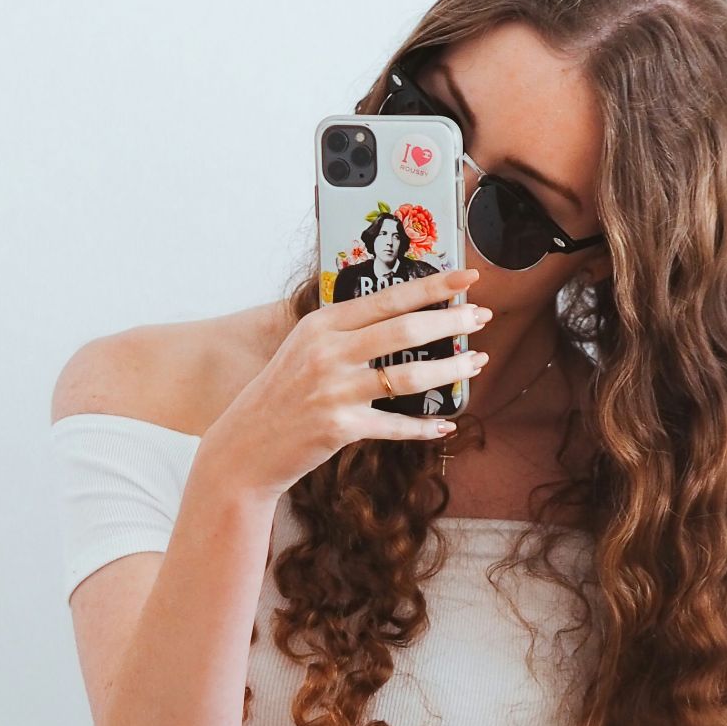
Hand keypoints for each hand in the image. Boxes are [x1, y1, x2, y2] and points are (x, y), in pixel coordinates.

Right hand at [211, 268, 491, 498]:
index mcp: (321, 324)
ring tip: (477, 363)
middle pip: (405, 329)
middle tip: (482, 317)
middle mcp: (327, 352)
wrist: (244, 447)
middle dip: (451, 321)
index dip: (432, 286)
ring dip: (450, 370)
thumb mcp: (305, 350)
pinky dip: (425, 427)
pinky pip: (396, 425)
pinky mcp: (339, 427)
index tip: (467, 278)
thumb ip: (345, 333)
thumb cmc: (281, 396)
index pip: (387, 297)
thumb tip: (401, 317)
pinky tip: (447, 424)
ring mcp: (333, 390)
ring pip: (408, 376)